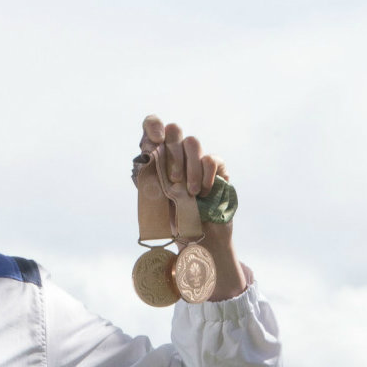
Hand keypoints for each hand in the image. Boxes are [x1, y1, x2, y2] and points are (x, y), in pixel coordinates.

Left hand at [135, 115, 247, 302]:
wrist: (197, 240)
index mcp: (156, 157)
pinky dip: (206, 175)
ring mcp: (197, 159)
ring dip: (190, 168)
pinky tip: (203, 193)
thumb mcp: (153, 199)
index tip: (155, 140)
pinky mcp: (217, 168)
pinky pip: (212, 158)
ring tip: (190, 193)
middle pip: (174, 130)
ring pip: (193, 142)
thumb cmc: (172, 221)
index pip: (152, 126)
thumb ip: (149, 175)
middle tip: (173, 180)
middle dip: (172, 153)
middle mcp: (176, 153)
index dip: (153, 125)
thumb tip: (149, 152)